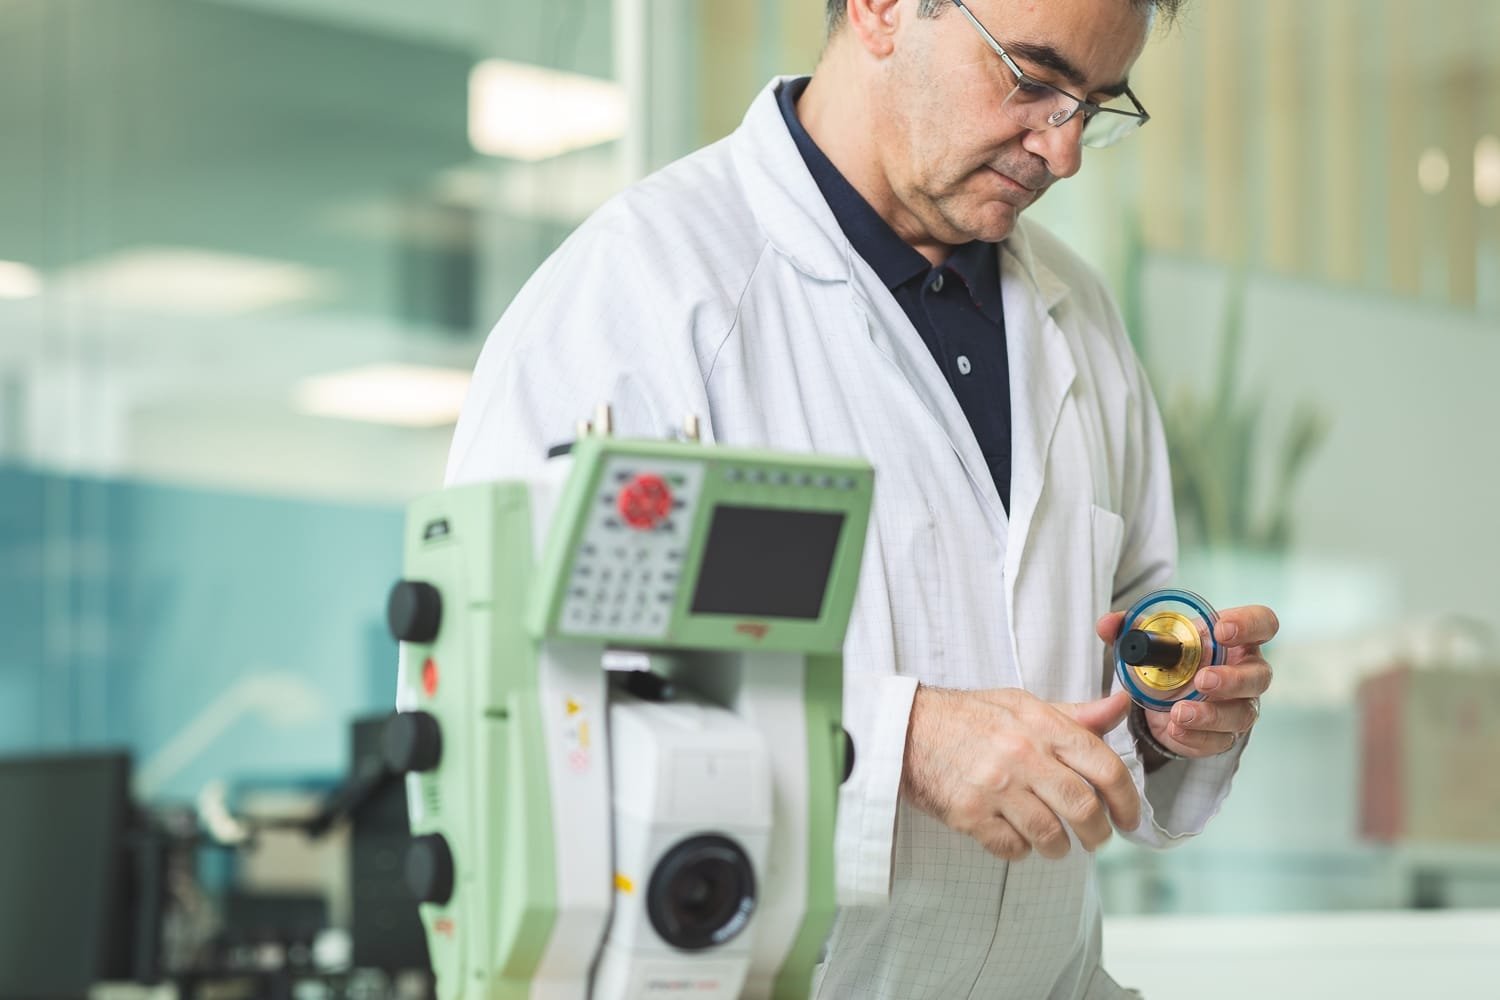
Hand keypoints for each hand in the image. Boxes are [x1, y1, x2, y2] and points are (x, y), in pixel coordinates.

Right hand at [901, 686, 1140, 861]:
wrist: (908, 728)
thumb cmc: (970, 717)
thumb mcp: (1023, 704)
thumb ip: (1075, 714)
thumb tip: (1121, 707)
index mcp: (1042, 726)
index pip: (1103, 767)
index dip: (1127, 800)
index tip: (1130, 818)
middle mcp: (1022, 755)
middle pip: (1082, 808)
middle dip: (1098, 832)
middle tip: (1097, 838)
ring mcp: (995, 787)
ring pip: (1050, 835)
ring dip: (1061, 847)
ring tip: (1057, 844)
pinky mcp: (969, 814)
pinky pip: (1012, 848)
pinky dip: (1021, 850)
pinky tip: (1017, 838)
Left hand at [1097, 604, 1277, 757]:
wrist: (1163, 696)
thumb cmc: (1169, 658)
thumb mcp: (1148, 640)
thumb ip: (1128, 628)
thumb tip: (1106, 624)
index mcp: (1235, 638)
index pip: (1261, 623)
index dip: (1248, 625)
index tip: (1221, 631)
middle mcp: (1246, 672)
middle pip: (1259, 676)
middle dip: (1232, 680)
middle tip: (1201, 681)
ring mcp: (1240, 706)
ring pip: (1242, 714)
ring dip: (1211, 715)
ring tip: (1179, 712)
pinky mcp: (1224, 735)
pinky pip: (1219, 741)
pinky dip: (1195, 737)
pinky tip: (1175, 729)